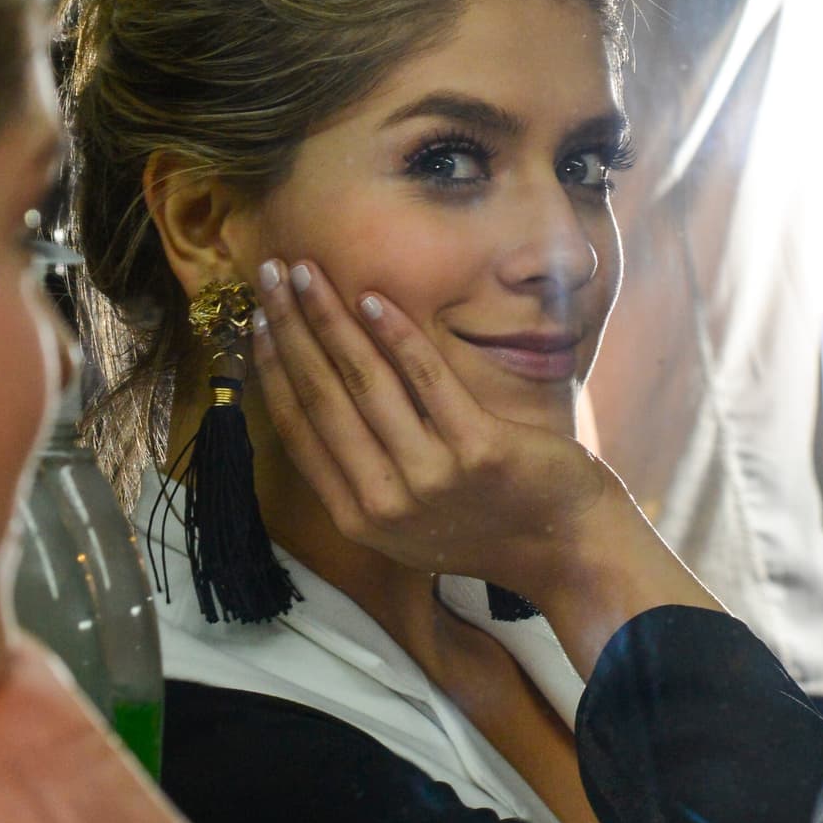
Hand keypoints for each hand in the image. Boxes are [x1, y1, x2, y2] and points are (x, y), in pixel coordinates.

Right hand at [252, 257, 610, 588]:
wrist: (564, 548)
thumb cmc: (485, 524)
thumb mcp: (406, 520)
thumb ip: (362, 471)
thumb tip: (316, 395)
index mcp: (356, 515)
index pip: (298, 429)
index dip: (273, 368)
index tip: (258, 319)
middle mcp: (384, 501)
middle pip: (322, 397)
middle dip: (291, 328)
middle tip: (273, 274)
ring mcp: (431, 477)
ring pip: (365, 382)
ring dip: (330, 319)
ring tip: (310, 273)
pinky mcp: (478, 451)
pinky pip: (427, 379)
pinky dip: (396, 335)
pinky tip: (372, 298)